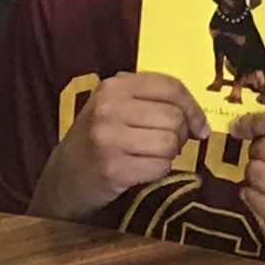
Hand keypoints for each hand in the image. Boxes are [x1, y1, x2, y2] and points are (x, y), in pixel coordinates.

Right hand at [30, 71, 204, 219]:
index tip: (200, 126)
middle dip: (179, 135)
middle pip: (174, 117)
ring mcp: (109, 139)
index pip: (170, 87)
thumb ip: (152, 101)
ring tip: (150, 155)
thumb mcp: (116, 106)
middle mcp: (109, 108)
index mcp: (114, 86)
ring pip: (169, 143)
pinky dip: (158, 171)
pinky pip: (160, 167)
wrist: (63, 177)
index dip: (193, 107)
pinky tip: (141, 170)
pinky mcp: (113, 169)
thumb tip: (200, 122)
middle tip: (166, 144)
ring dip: (169, 154)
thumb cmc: (98, 138)